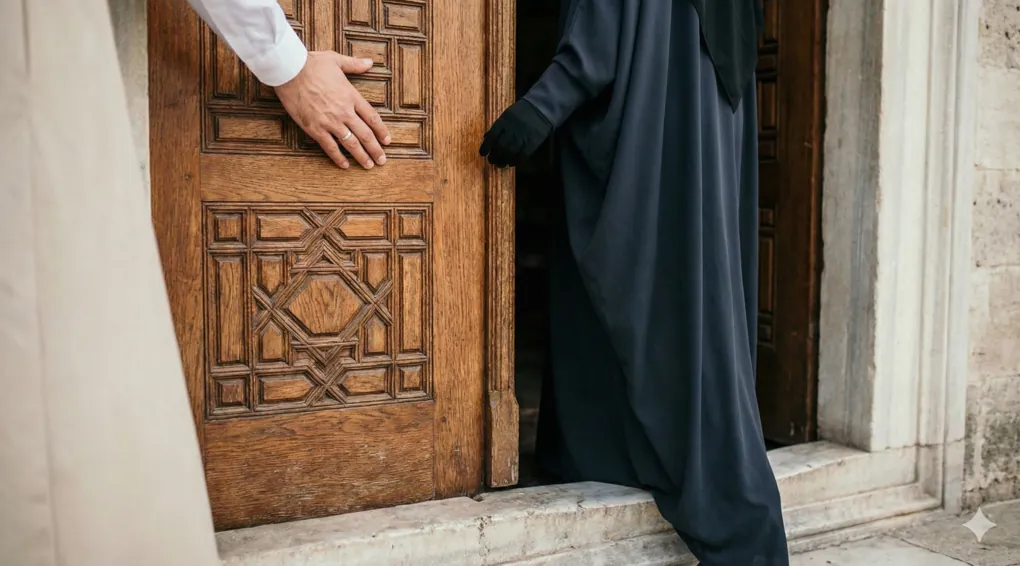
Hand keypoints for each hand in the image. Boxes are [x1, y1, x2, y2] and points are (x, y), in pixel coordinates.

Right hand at [275, 51, 390, 168]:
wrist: (290, 71)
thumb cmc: (311, 64)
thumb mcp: (336, 60)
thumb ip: (354, 65)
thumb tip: (369, 62)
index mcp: (351, 96)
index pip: (372, 118)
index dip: (382, 131)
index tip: (387, 140)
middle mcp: (344, 111)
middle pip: (365, 135)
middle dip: (375, 149)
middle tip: (382, 160)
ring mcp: (330, 122)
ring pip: (351, 144)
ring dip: (362, 156)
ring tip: (369, 166)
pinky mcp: (315, 129)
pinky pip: (330, 147)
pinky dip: (338, 158)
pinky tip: (345, 165)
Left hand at [479, 100, 552, 166]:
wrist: (541, 107)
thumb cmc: (522, 111)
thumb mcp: (507, 115)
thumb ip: (497, 126)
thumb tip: (486, 137)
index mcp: (504, 121)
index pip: (492, 136)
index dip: (486, 147)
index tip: (482, 154)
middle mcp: (512, 129)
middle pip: (500, 146)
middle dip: (495, 156)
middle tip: (492, 161)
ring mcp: (523, 136)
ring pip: (510, 152)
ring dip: (504, 160)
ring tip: (501, 164)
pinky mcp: (532, 141)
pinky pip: (523, 155)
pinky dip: (516, 161)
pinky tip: (513, 163)